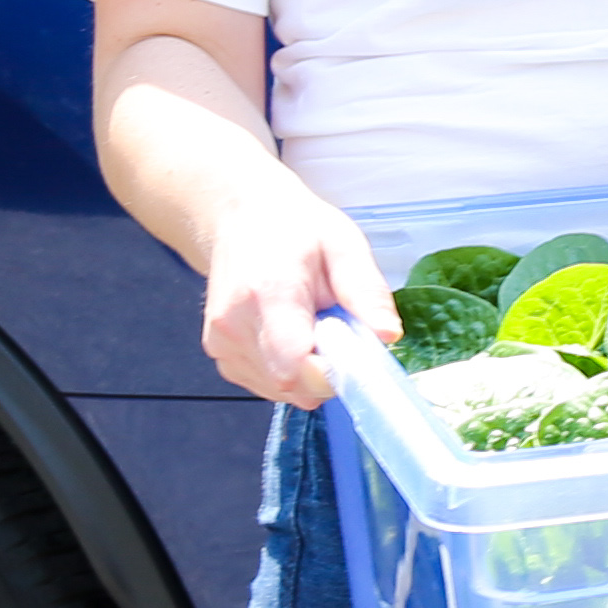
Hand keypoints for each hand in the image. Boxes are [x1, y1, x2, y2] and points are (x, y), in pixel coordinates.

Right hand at [194, 181, 397, 408]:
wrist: (241, 216)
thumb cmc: (292, 228)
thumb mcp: (343, 244)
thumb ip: (366, 291)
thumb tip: (387, 334)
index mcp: (269, 292)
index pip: (297, 365)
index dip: (334, 372)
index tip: (355, 354)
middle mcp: (236, 323)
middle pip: (291, 384)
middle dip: (327, 372)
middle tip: (337, 331)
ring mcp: (222, 342)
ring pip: (281, 390)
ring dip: (308, 373)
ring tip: (311, 326)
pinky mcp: (220, 354)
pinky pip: (265, 385)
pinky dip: (288, 371)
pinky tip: (291, 335)